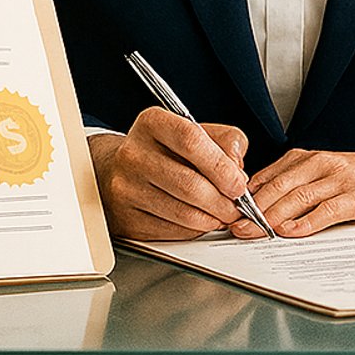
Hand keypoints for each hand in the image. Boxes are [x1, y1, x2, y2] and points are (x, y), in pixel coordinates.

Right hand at [89, 107, 253, 239]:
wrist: (116, 170)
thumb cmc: (163, 150)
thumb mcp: (194, 130)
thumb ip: (225, 140)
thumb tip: (238, 169)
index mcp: (152, 123)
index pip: (190, 140)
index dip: (221, 166)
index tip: (239, 183)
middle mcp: (133, 155)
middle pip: (189, 183)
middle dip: (223, 201)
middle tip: (239, 206)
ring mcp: (125, 189)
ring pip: (182, 212)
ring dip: (213, 219)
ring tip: (224, 214)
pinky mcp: (126, 219)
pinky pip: (171, 231)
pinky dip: (195, 230)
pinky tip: (202, 220)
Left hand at [242, 144, 354, 237]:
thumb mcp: (329, 174)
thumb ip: (301, 186)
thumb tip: (265, 210)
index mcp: (310, 158)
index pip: (269, 176)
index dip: (246, 196)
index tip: (227, 213)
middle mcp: (322, 164)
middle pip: (279, 186)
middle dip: (252, 209)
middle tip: (233, 227)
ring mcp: (341, 180)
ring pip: (298, 197)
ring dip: (272, 217)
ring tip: (254, 233)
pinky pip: (328, 209)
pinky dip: (307, 222)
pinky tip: (292, 232)